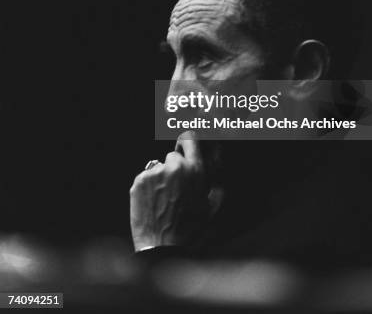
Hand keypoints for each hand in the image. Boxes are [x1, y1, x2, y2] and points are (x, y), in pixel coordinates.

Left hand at [130, 131, 209, 251]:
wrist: (162, 248)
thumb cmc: (190, 229)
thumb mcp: (212, 205)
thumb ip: (217, 180)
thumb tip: (218, 161)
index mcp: (194, 170)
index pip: (190, 138)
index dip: (187, 142)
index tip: (185, 149)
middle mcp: (174, 167)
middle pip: (173, 156)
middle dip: (176, 168)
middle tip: (177, 189)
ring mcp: (154, 173)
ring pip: (159, 168)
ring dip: (162, 178)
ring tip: (164, 201)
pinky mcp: (138, 181)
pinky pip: (146, 177)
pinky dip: (149, 186)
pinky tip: (153, 203)